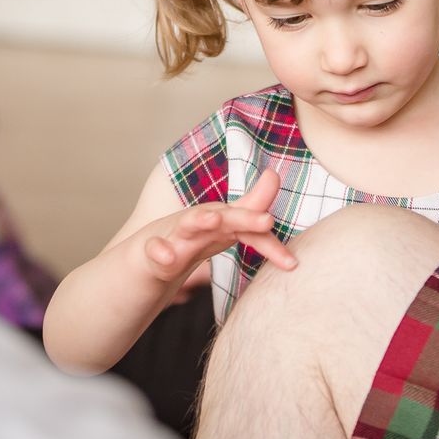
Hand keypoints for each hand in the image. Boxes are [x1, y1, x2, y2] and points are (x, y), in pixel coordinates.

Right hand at [142, 170, 295, 285]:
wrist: (147, 254)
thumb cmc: (193, 238)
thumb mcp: (224, 228)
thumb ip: (251, 210)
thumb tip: (274, 175)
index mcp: (221, 222)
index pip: (250, 229)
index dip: (270, 244)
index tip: (291, 263)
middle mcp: (201, 223)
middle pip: (225, 217)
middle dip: (245, 216)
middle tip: (267, 219)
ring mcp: (176, 234)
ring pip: (188, 223)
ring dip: (201, 219)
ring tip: (214, 219)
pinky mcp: (153, 249)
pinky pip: (155, 249)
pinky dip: (160, 251)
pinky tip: (167, 257)